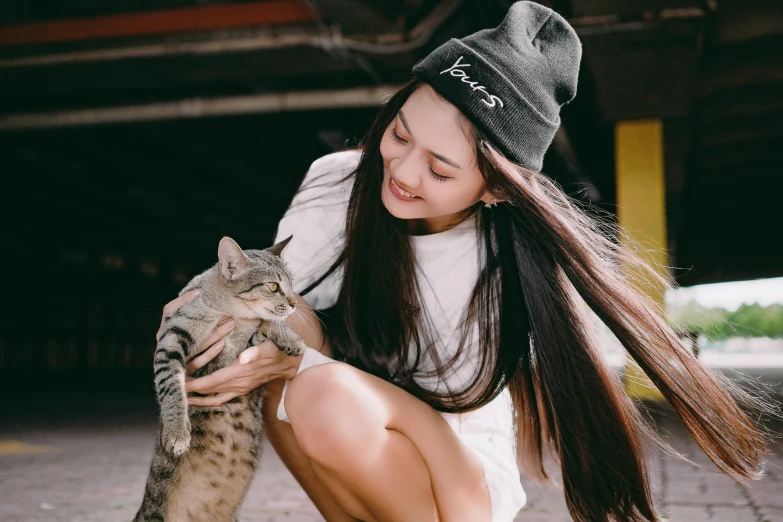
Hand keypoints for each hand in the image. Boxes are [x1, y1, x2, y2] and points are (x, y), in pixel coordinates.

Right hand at [157, 289, 236, 370]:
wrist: (174, 381)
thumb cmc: (184, 350)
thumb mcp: (186, 333)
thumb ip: (189, 317)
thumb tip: (201, 296)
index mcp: (165, 330)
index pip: (169, 310)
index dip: (183, 300)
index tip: (200, 292)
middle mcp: (165, 343)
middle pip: (186, 328)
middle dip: (207, 319)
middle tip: (225, 310)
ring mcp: (172, 358)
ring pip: (195, 345)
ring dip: (215, 334)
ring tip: (231, 324)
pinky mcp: (181, 372)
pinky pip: (196, 362)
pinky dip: (210, 354)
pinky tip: (222, 344)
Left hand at [185, 339, 303, 406]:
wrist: (290, 365)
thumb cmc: (277, 351)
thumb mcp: (268, 346)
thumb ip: (255, 352)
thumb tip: (244, 357)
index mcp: (240, 373)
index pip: (212, 381)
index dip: (195, 384)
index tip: (180, 384)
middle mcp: (238, 384)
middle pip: (209, 391)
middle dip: (191, 391)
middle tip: (173, 389)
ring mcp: (240, 389)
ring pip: (213, 397)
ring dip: (197, 398)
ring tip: (182, 398)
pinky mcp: (241, 390)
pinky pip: (221, 399)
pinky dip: (208, 400)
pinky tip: (200, 399)